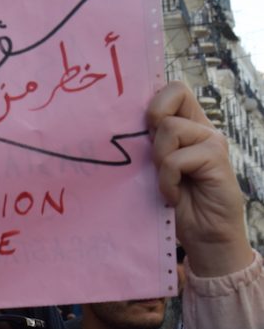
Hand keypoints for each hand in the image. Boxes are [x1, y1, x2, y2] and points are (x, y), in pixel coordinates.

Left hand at [147, 81, 252, 276]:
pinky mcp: (216, 158)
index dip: (152, 98)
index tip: (138, 127)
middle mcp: (199, 127)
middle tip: (153, 154)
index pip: (171, 89)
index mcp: (185, 125)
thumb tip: (112, 127)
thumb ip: (146, 145)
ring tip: (165, 184)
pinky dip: (167, 181)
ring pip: (169, 128)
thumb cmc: (173, 204)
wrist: (204, 239)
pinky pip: (175, 159)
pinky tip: (173, 197)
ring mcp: (210, 141)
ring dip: (158, 159)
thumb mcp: (153, 170)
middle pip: (174, 90)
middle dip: (153, 118)